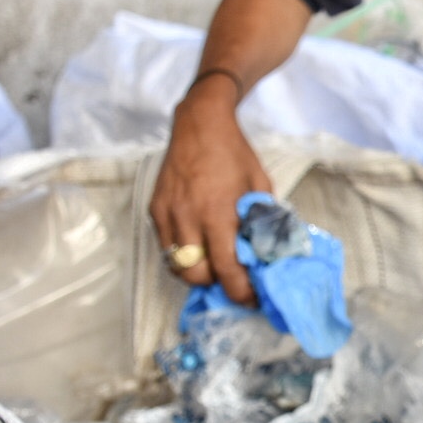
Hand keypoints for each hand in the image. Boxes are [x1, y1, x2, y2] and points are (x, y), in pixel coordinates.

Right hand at [148, 83, 272, 304]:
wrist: (199, 124)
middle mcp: (188, 217)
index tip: (251, 298)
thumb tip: (267, 253)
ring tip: (215, 262)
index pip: (226, 269)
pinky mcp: (155, 209)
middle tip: (232, 278)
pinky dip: (182, 253)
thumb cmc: (235, 154)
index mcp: (218, 213)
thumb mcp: (260, 186)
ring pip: (176, 265)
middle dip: (215, 283)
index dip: (240, 291)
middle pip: (195, 275)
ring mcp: (168, 214)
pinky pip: (166, 245)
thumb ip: (262, 220)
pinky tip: (199, 244)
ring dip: (197, 272)